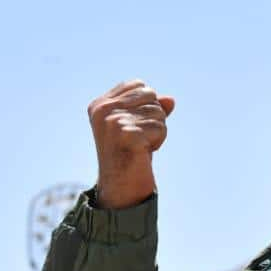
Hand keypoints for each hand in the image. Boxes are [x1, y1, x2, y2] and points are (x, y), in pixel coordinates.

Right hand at [88, 79, 175, 208]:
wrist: (122, 186)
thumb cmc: (131, 154)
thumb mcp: (139, 125)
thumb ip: (153, 108)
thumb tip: (171, 100)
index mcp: (100, 104)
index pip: (139, 84)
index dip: (147, 104)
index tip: (134, 126)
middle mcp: (103, 110)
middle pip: (151, 95)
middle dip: (154, 117)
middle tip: (139, 138)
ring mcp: (113, 122)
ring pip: (158, 112)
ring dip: (157, 131)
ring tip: (140, 146)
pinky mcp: (128, 134)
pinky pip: (160, 128)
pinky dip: (158, 141)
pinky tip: (143, 152)